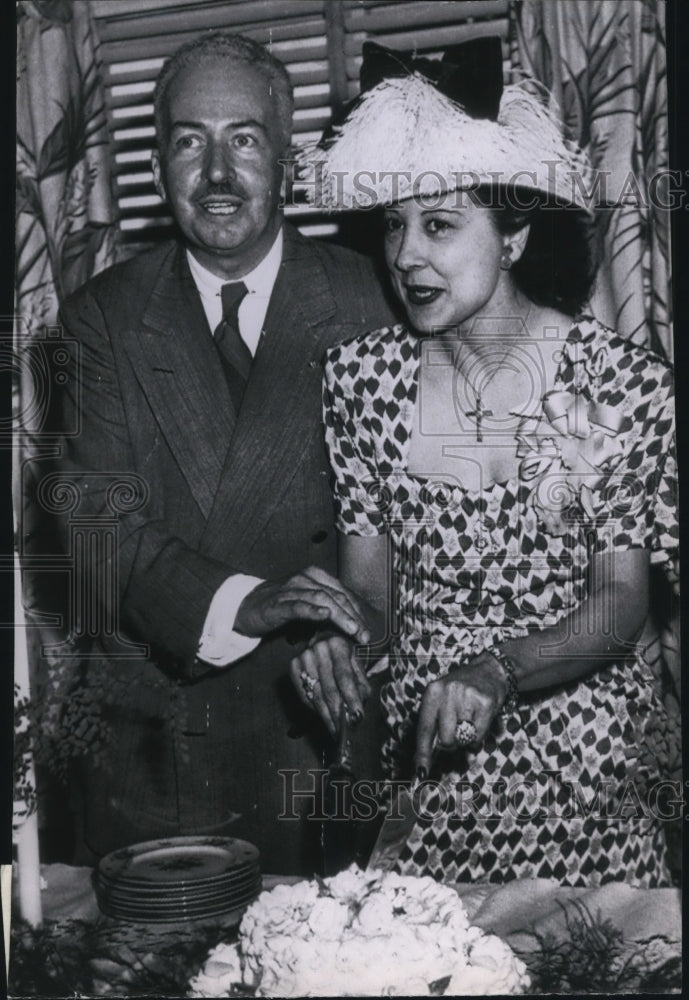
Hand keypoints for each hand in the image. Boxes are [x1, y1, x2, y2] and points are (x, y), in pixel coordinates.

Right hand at [234, 566, 370, 641]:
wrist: (244, 607)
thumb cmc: (278, 606)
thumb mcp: (305, 603)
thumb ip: (326, 606)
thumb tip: (352, 621)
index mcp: (314, 576)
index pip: (342, 592)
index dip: (357, 610)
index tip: (367, 629)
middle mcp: (304, 578)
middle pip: (335, 595)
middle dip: (353, 616)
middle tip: (364, 635)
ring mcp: (290, 589)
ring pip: (321, 599)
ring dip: (340, 615)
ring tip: (352, 629)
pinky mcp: (277, 603)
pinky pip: (298, 605)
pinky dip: (313, 610)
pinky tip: (325, 615)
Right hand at [289, 632, 370, 735]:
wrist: (323, 638)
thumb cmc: (344, 654)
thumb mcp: (358, 663)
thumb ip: (361, 684)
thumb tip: (358, 709)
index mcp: (338, 645)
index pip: (344, 676)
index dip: (351, 698)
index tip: (356, 715)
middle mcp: (319, 649)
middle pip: (329, 689)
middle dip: (338, 713)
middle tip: (345, 730)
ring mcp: (304, 657)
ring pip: (315, 695)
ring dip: (326, 715)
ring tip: (335, 729)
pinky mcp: (294, 666)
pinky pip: (304, 695)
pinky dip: (314, 709)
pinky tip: (324, 716)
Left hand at [415, 650, 506, 775]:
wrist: (489, 671)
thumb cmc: (460, 692)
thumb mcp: (441, 700)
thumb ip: (433, 726)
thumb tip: (425, 760)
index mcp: (432, 692)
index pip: (424, 729)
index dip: (423, 753)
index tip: (421, 772)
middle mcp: (447, 692)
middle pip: (445, 740)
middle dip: (451, 743)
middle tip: (457, 730)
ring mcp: (467, 697)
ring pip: (463, 739)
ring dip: (466, 739)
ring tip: (469, 721)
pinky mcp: (486, 703)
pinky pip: (479, 736)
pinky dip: (479, 736)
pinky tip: (479, 720)